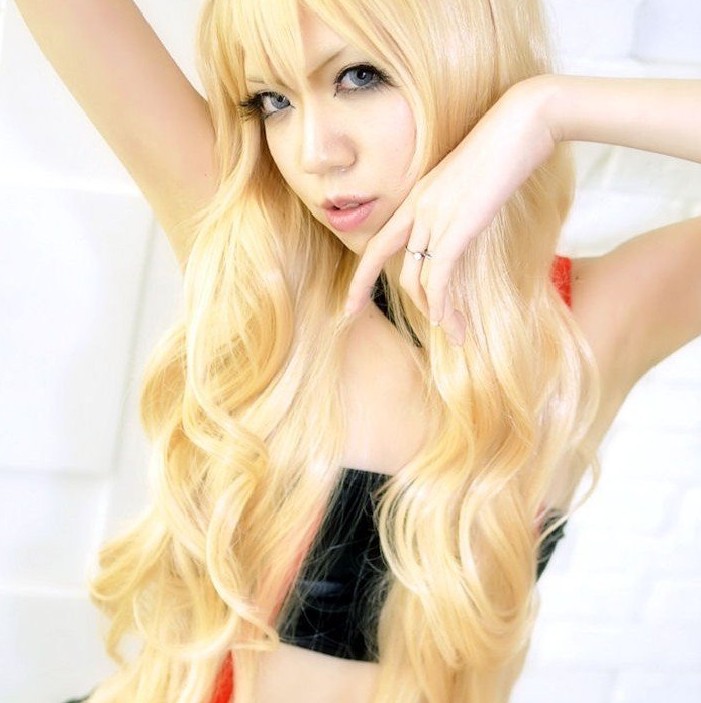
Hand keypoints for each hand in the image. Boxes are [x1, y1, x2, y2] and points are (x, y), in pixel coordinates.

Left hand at [343, 76, 557, 344]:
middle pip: (399, 271)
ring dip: (440, 312)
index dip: (360, 279)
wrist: (523, 120)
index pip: (377, 246)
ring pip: (421, 279)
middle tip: (435, 332)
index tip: (348, 306)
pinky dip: (442, 302)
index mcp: (417, 199)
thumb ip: (456, 210)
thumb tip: (459, 236)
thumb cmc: (504, 149)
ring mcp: (435, 216)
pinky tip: (448, 321)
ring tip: (458, 334)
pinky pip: (439, 275)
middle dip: (411, 306)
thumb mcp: (469, 183)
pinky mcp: (458, 224)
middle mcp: (418, 209)